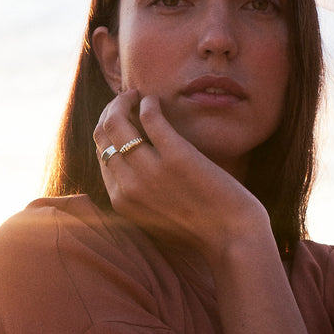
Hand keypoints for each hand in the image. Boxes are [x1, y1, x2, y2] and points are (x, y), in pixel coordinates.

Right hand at [93, 90, 267, 260]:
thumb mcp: (155, 215)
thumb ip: (138, 193)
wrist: (232, 238)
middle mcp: (128, 187)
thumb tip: (131, 158)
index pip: (101, 153)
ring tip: (137, 95)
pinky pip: (150, 118)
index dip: (108, 130)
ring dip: (124, 101)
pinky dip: (148, 104)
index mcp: (120, 201)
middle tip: (126, 100)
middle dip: (111, 110)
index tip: (122, 117)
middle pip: (103, 135)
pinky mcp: (177, 157)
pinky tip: (154, 101)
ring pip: (116, 123)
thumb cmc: (199, 225)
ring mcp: (150, 172)